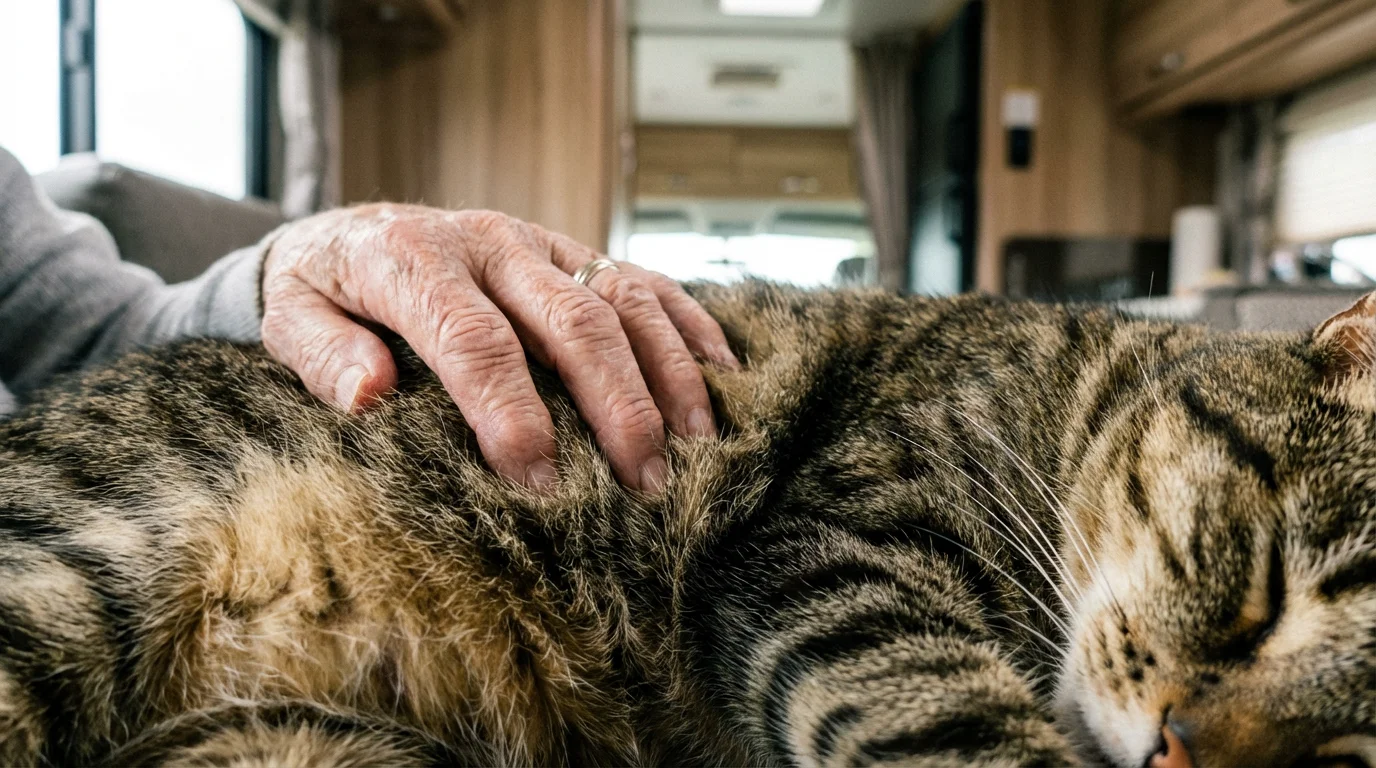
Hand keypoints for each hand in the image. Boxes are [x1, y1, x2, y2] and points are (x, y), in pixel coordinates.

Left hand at [259, 204, 738, 492]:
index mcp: (416, 260)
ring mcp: (542, 242)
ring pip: (622, 297)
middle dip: (614, 406)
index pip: (476, 340)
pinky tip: (722, 374)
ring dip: (666, 372)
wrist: (353, 225)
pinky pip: (644, 278)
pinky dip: (688, 323)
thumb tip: (370, 395)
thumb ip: (323, 353)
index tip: (539, 482)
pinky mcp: (573, 249)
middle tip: (641, 482)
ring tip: (693, 444)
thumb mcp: (291, 315)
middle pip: (572, 321)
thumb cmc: (324, 287)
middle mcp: (491, 242)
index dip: (512, 414)